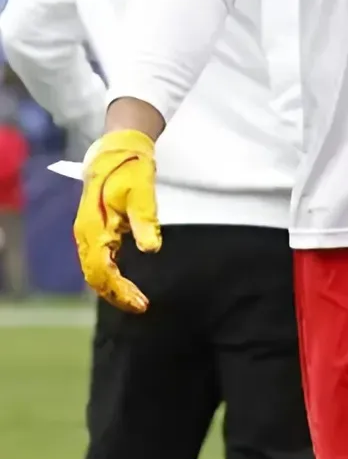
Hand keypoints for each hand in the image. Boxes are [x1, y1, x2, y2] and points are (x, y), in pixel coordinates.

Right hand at [73, 127, 161, 312]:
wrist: (116, 153)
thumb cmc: (129, 171)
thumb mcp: (142, 194)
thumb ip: (146, 222)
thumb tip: (151, 249)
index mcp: (94, 228)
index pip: (102, 270)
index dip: (120, 290)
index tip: (141, 302)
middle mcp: (85, 235)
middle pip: (94, 275)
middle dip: (116, 294)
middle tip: (141, 306)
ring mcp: (87, 233)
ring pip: (94, 270)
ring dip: (112, 288)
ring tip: (135, 300)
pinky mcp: (94, 231)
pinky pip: (97, 261)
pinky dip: (109, 276)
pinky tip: (124, 283)